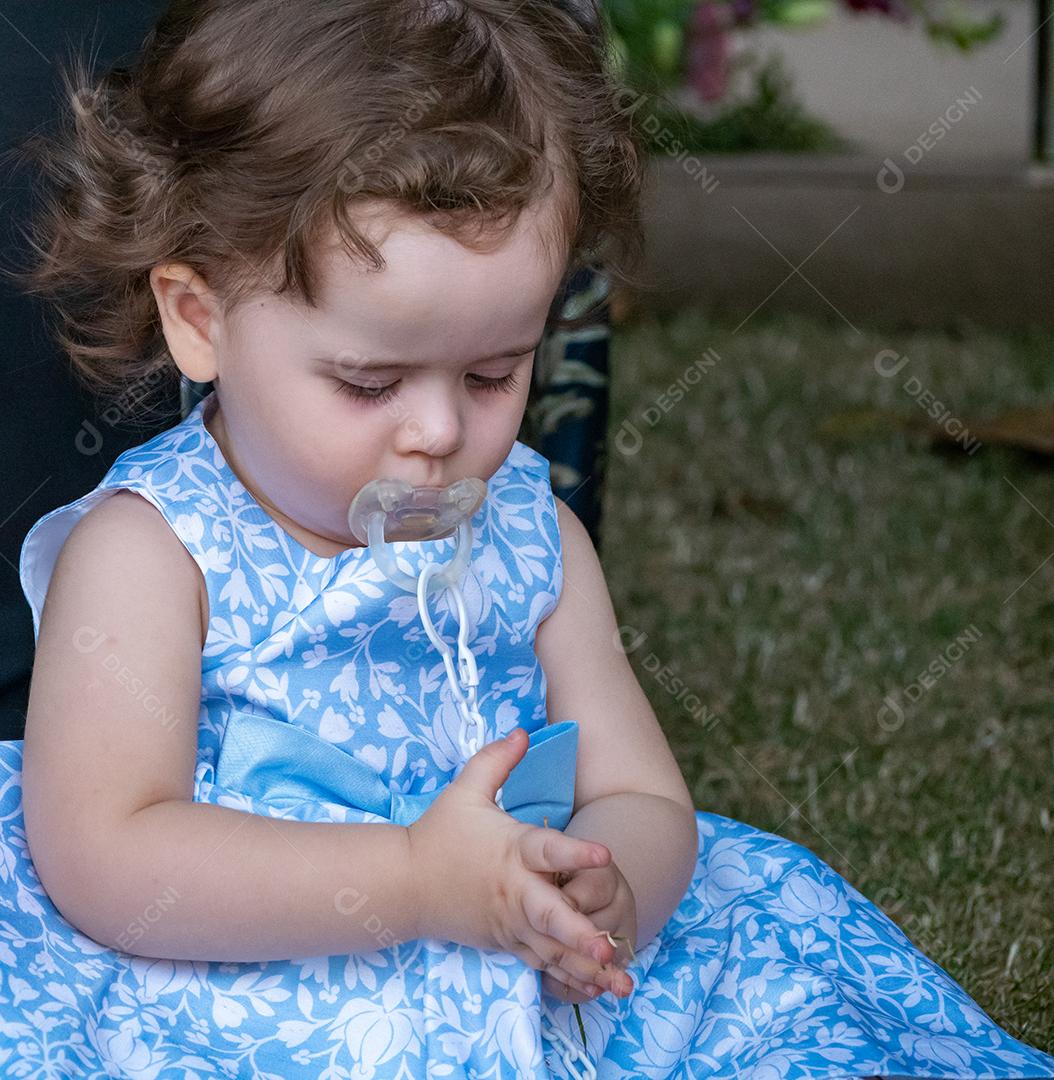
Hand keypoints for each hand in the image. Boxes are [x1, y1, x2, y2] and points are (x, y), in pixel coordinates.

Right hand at [406, 728, 628, 998]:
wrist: (405, 885)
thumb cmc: (439, 833)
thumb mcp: (464, 790)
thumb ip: (496, 760)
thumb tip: (524, 731)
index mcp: (511, 851)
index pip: (547, 849)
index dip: (577, 850)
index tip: (607, 854)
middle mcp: (516, 891)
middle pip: (551, 916)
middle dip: (581, 934)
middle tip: (610, 947)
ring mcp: (512, 923)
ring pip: (552, 950)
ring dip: (588, 967)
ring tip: (624, 985)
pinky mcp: (508, 943)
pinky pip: (543, 965)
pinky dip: (570, 978)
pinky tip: (600, 990)